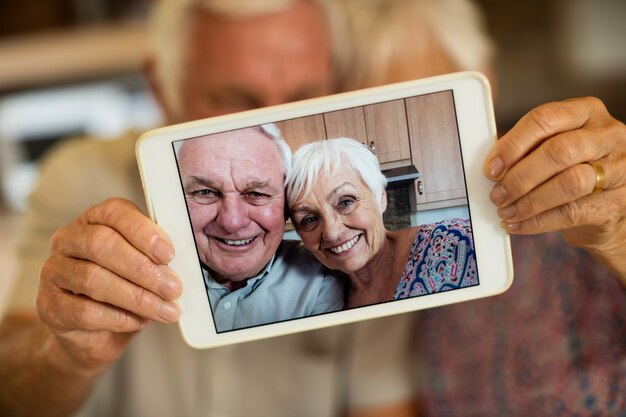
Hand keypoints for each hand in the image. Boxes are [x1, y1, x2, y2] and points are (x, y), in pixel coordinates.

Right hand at [36, 198, 181, 371]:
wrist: (93, 332)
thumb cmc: (124, 289)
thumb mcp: (143, 267)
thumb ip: (155, 259)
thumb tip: (177, 267)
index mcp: (95, 220)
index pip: (115, 213)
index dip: (143, 232)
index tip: (169, 254)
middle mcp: (68, 240)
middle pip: (102, 245)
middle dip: (143, 269)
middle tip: (173, 288)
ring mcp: (54, 272)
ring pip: (94, 280)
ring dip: (137, 297)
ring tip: (165, 309)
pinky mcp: (49, 306)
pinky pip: (85, 311)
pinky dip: (119, 318)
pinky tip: (140, 321)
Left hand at [483, 97, 625, 277]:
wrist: (608, 205)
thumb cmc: (573, 168)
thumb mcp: (554, 147)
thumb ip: (528, 148)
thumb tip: (492, 165)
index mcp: (586, 112)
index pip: (545, 119)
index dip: (512, 145)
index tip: (491, 168)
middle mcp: (607, 135)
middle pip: (559, 151)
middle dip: (520, 177)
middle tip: (497, 194)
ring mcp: (618, 169)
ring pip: (569, 183)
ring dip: (529, 201)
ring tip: (506, 211)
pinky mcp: (616, 202)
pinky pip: (572, 212)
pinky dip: (538, 221)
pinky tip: (519, 224)